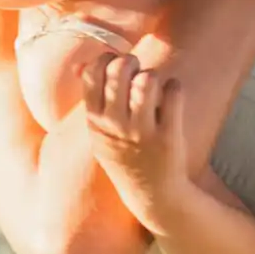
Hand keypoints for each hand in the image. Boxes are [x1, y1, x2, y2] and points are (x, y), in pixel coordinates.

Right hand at [81, 51, 191, 227]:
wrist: (150, 194)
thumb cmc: (123, 155)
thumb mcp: (98, 133)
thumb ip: (91, 99)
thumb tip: (80, 65)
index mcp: (95, 121)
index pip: (93, 74)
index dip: (106, 59)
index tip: (115, 65)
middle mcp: (115, 126)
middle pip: (119, 70)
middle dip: (131, 61)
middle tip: (138, 70)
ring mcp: (141, 132)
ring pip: (147, 80)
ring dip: (153, 75)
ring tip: (155, 85)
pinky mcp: (168, 137)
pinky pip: (173, 94)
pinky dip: (174, 87)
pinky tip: (172, 95)